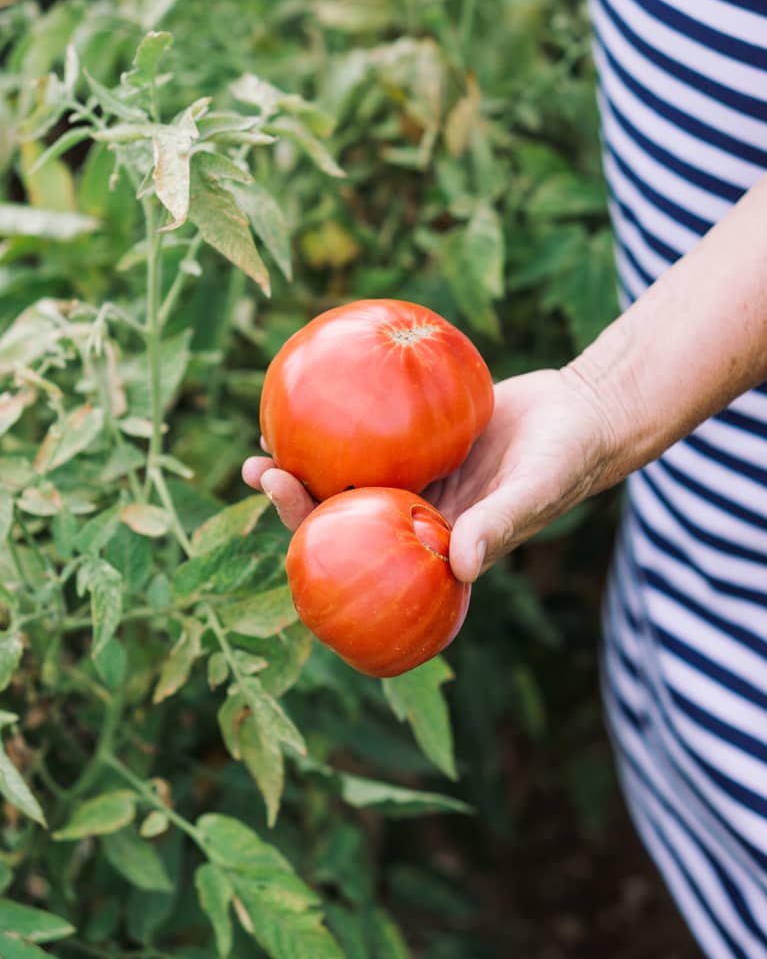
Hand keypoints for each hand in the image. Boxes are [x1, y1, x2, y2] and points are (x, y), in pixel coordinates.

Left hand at [242, 367, 617, 583]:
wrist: (583, 414)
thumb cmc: (567, 459)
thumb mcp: (535, 489)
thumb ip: (501, 525)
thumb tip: (461, 565)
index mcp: (434, 547)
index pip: (364, 556)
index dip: (317, 540)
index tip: (285, 507)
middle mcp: (416, 518)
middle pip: (343, 517)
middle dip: (295, 499)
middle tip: (259, 467)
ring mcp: (416, 479)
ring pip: (350, 474)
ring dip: (307, 460)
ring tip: (263, 433)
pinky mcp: (421, 442)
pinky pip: (375, 432)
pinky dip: (344, 420)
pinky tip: (313, 392)